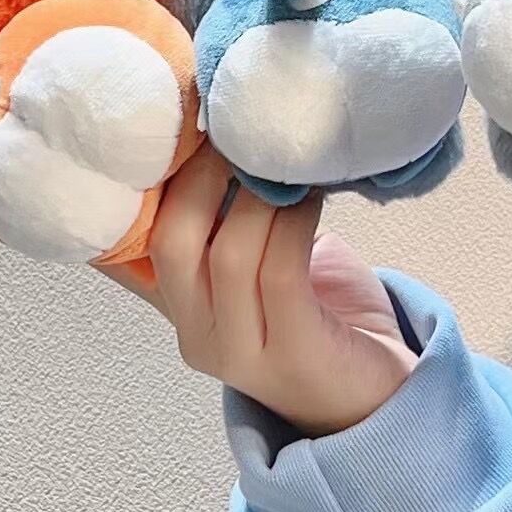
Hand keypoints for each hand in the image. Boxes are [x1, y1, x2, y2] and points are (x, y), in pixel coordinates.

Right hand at [99, 145, 417, 436]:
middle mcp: (194, 333)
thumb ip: (234, 213)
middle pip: (171, 240)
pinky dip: (294, 221)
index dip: (151, 173)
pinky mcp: (291, 356)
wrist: (376, 399)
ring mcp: (237, 353)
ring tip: (286, 154)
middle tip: (239, 126)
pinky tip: (315, 191)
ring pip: (228, 254)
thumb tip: (228, 125)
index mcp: (179, 304)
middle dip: (203, 173)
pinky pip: (280, 272)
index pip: (135, 236)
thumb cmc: (318, 313)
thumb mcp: (260, 260)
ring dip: (261, 193)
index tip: (184, 113)